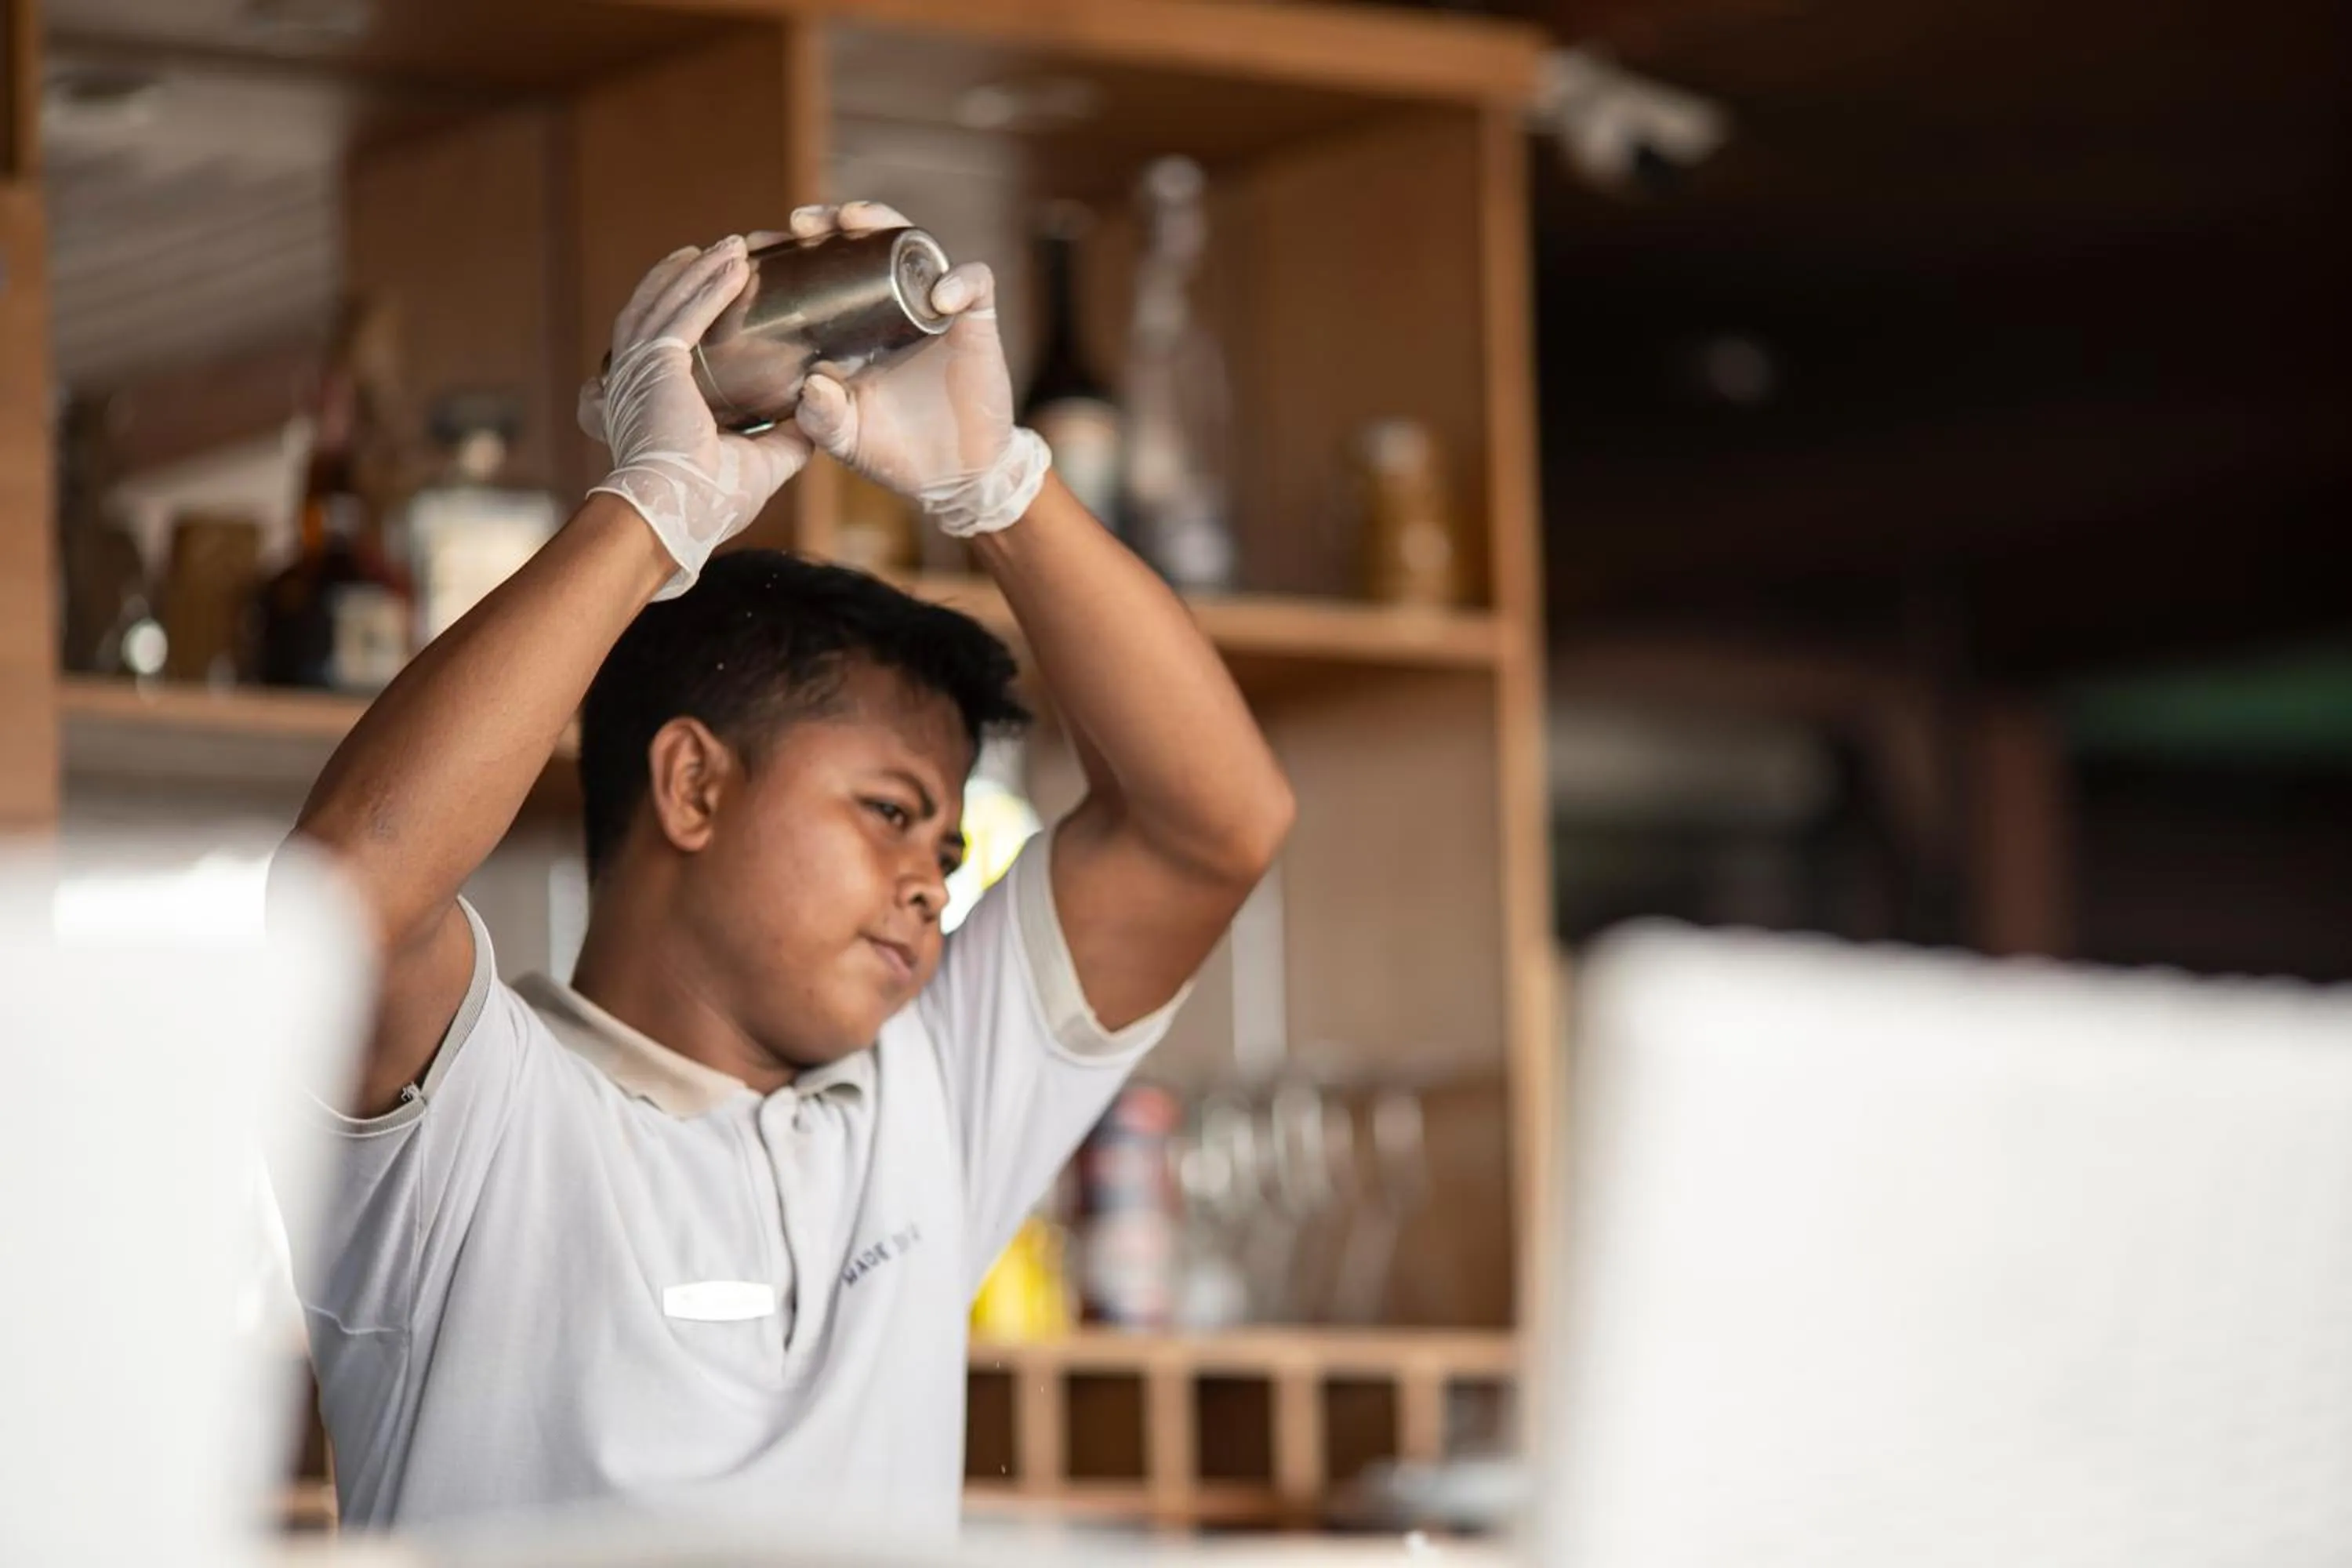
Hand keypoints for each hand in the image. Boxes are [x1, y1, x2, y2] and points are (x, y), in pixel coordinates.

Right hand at [582, 237, 810, 598]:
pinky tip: (734, 264)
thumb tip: (820, 418)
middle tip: (732, 252)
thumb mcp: (761, 464)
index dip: (691, 305)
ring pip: (672, 300)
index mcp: (654, 395)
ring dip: (706, 269)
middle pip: (664, 306)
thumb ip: (789, 440)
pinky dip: (710, 286)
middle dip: (696, 274)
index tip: (721, 284)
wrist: (676, 519)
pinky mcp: (654, 366)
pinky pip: (684, 314)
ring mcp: (642, 368)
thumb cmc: (706, 504)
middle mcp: (639, 376)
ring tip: (738, 246)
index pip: (668, 335)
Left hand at [786, 202, 1049, 537]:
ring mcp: (933, 308)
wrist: (953, 478)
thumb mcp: (844, 438)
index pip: (821, 269)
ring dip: (885, 223)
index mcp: (851, 325)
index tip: (756, 246)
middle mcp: (890, 305)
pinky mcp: (975, 321)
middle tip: (803, 222)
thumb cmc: (891, 452)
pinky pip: (975, 282)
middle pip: (864, 242)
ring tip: (855, 220)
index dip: (790, 251)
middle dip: (832, 220)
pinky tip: (940, 297)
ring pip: (915, 243)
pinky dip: (959, 281)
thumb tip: (813, 385)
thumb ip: (821, 418)